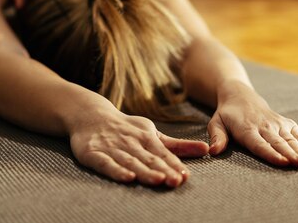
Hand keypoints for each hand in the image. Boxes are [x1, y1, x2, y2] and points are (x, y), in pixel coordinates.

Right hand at [70, 108, 208, 186]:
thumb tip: (206, 149)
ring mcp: (112, 147)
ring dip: (144, 171)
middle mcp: (131, 142)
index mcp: (146, 137)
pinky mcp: (93, 153)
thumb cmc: (127, 129)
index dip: (173, 164)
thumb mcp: (153, 133)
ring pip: (131, 161)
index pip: (162, 153)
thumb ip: (178, 145)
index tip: (185, 176)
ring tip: (158, 180)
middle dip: (163, 170)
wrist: (91, 116)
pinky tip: (127, 178)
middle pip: (148, 158)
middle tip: (176, 181)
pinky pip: (106, 163)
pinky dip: (116, 170)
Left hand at [207, 83, 297, 167]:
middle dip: (290, 154)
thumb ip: (217, 137)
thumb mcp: (216, 123)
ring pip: (289, 138)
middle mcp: (264, 125)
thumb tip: (213, 151)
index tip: (283, 162)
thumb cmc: (227, 115)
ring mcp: (276, 122)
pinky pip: (296, 132)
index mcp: (246, 128)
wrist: (240, 95)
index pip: (259, 144)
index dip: (271, 154)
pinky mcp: (284, 121)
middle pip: (278, 142)